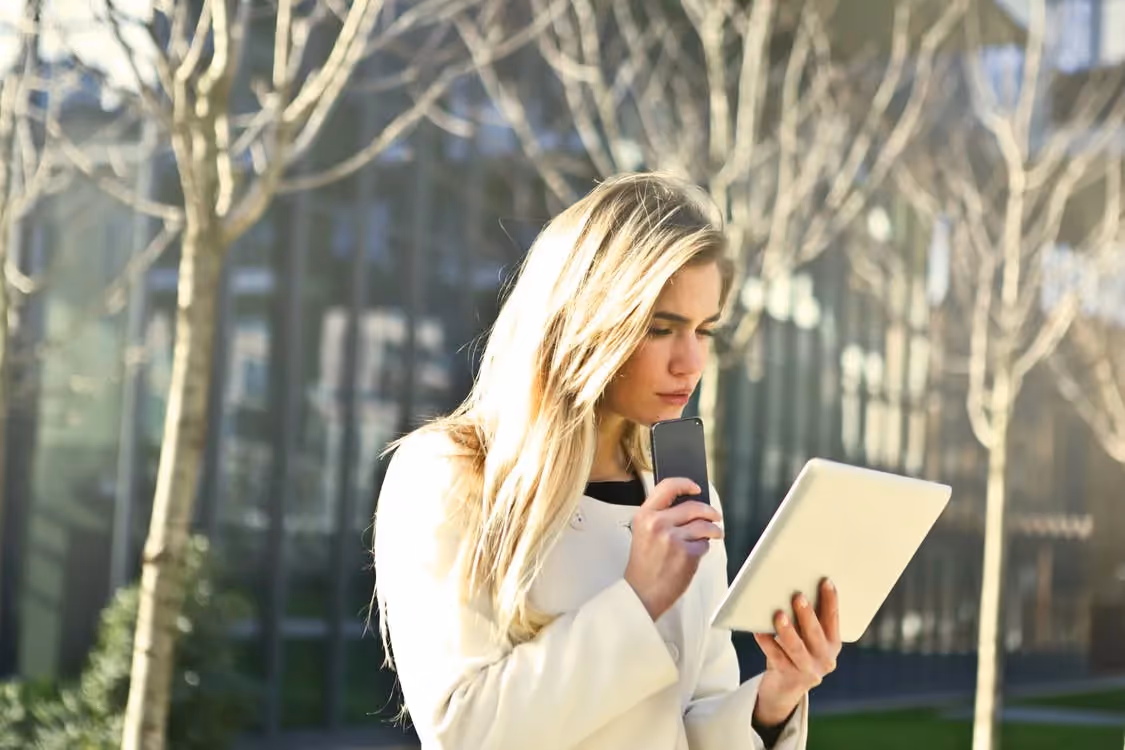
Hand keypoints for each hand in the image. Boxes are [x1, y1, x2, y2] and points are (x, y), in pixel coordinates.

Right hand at [624, 478, 722, 620]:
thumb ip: (661, 517)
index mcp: (645, 515)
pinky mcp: (686, 553)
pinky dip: (703, 548)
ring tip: (715, 534)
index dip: (685, 484)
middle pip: (693, 506)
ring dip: (714, 530)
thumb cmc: (644, 565)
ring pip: (704, 525)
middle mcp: (658, 523)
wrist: (642, 593)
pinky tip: (695, 554)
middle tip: (715, 516)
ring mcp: (673, 538)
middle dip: (710, 511)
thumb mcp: (643, 533)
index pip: (667, 487)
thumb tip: (688, 507)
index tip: (696, 487)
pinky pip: (704, 544)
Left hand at [752, 579, 841, 726]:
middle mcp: (825, 659)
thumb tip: (794, 587)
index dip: (831, 601)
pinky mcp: (789, 677)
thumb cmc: (796, 649)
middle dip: (807, 615)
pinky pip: (776, 657)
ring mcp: (808, 670)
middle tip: (798, 596)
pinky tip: (758, 631)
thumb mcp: (808, 637)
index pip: (834, 620)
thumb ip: (807, 618)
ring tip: (779, 615)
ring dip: (788, 631)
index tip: (826, 581)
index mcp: (834, 644)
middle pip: (815, 634)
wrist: (785, 687)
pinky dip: (767, 643)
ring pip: (797, 648)